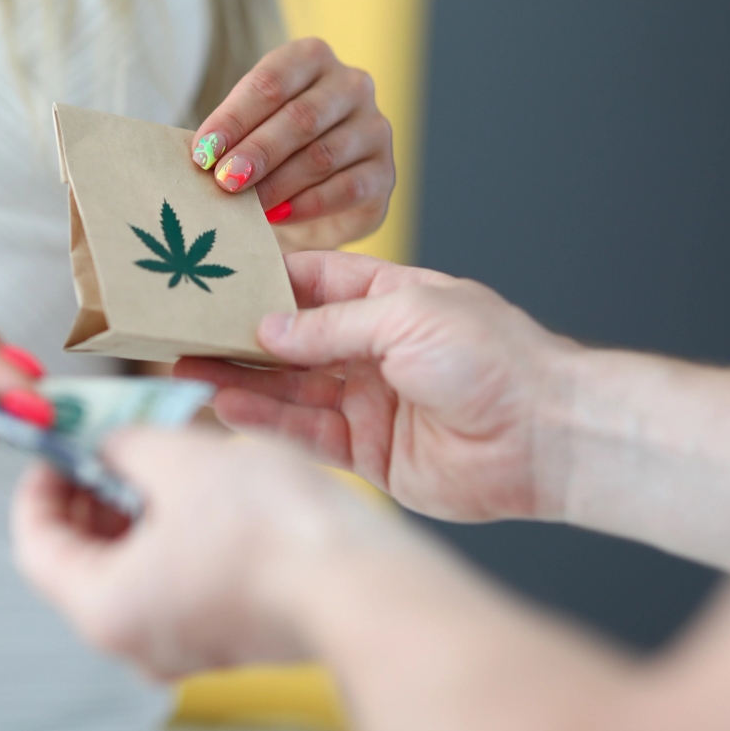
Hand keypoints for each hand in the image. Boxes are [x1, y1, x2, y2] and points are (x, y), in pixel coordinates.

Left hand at [12, 428, 393, 678]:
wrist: (364, 584)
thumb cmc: (274, 533)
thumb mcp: (180, 458)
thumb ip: (124, 443)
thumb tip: (107, 438)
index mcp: (104, 607)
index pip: (34, 543)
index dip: (38, 483)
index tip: (56, 445)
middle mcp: (135, 639)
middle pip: (81, 558)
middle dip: (89, 491)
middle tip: (108, 440)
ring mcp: (182, 643)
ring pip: (131, 567)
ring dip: (133, 507)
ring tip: (160, 453)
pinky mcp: (223, 634)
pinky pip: (175, 579)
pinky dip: (172, 532)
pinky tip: (200, 487)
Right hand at [175, 251, 579, 521]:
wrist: (548, 436)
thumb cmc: (493, 357)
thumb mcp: (405, 316)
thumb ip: (329, 325)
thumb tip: (265, 328)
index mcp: (391, 299)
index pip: (312, 283)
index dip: (262, 280)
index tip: (210, 277)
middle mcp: (374, 350)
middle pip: (291, 340)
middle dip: (237, 336)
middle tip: (181, 331)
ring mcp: (369, 402)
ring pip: (289, 388)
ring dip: (238, 380)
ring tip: (184, 369)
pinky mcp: (368, 453)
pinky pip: (306, 432)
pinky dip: (265, 420)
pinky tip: (225, 406)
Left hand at [190, 38, 394, 247]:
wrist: (318, 196)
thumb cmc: (275, 152)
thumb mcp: (250, 131)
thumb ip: (232, 136)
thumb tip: (203, 156)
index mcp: (311, 59)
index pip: (271, 83)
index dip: (235, 118)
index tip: (204, 151)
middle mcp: (351, 85)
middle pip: (300, 117)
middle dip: (256, 152)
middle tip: (224, 180)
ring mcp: (374, 128)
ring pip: (323, 155)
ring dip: (278, 183)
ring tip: (245, 205)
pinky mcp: (384, 173)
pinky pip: (347, 189)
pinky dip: (307, 205)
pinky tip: (278, 216)